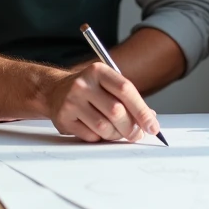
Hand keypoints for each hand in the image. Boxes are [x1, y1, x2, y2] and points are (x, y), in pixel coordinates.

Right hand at [45, 62, 160, 142]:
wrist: (55, 91)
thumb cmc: (90, 89)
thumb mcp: (109, 85)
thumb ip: (130, 100)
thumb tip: (150, 120)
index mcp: (99, 71)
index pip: (125, 90)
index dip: (142, 111)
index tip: (153, 127)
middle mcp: (83, 83)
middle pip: (116, 111)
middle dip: (131, 128)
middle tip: (136, 134)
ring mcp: (71, 101)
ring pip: (104, 127)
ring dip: (116, 135)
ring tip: (117, 132)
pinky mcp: (64, 118)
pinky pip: (90, 136)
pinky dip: (99, 137)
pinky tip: (97, 130)